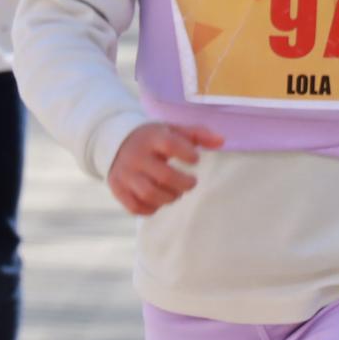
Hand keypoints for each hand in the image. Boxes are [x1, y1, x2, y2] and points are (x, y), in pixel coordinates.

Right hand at [107, 122, 225, 215]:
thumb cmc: (154, 138)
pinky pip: (135, 207)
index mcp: (151, 138)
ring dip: (169, 197)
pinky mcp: (117, 188)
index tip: (195, 159)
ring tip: (175, 192)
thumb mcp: (173, 130)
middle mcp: (136, 156)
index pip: (170, 145)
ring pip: (149, 194)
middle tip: (191, 182)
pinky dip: (151, 208)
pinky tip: (159, 200)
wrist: (116, 142)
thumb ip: (198, 134)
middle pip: (163, 176)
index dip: (188, 154)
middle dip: (184, 184)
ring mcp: (124, 173)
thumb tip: (222, 141)